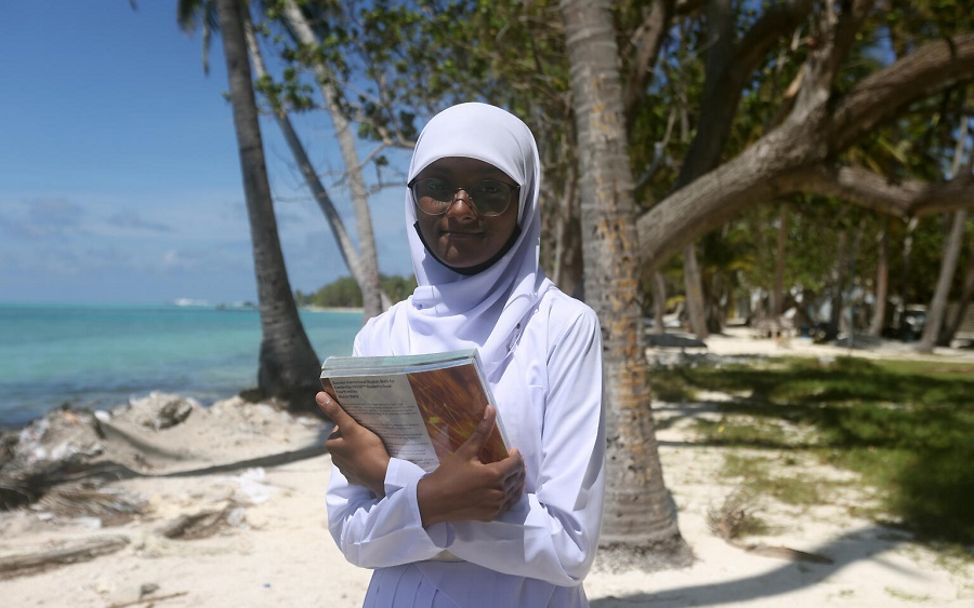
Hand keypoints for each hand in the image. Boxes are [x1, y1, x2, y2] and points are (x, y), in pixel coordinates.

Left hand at [316, 391, 389, 497]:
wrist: (382, 476)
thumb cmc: (367, 450)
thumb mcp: (352, 428)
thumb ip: (336, 412)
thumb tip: (318, 396)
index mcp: (331, 444)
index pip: (340, 427)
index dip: (352, 422)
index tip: (363, 423)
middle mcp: (334, 457)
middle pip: (346, 439)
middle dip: (356, 435)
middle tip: (370, 433)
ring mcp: (345, 469)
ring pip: (353, 451)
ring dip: (360, 447)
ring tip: (373, 445)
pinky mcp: (355, 477)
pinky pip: (359, 463)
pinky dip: (365, 460)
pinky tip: (373, 458)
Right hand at [417, 405, 524, 526]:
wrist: (433, 501)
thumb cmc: (448, 474)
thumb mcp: (465, 451)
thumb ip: (482, 431)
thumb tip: (492, 409)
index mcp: (494, 475)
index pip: (517, 463)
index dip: (516, 454)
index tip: (509, 450)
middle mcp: (499, 492)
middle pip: (519, 477)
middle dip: (516, 466)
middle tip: (507, 460)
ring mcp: (496, 506)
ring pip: (516, 491)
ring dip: (514, 481)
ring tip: (505, 473)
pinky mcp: (492, 515)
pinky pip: (508, 504)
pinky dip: (509, 495)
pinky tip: (501, 488)